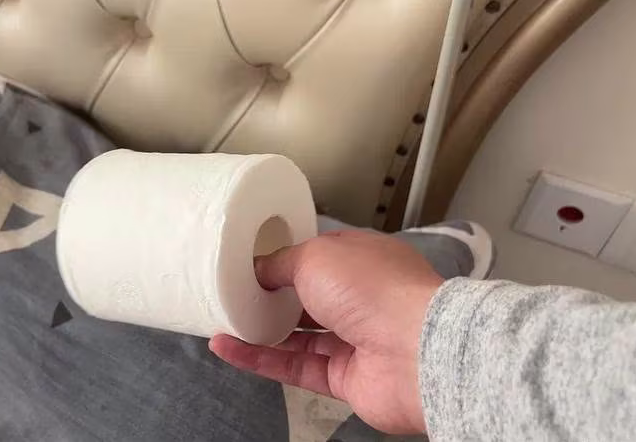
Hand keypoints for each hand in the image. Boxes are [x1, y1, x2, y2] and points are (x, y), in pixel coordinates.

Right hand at [209, 229, 443, 433]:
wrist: (415, 352)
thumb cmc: (374, 290)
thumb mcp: (316, 256)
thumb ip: (281, 262)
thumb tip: (259, 269)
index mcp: (364, 260)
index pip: (319, 256)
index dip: (285, 258)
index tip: (250, 262)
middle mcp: (363, 299)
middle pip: (308, 298)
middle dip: (271, 297)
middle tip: (231, 293)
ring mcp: (355, 341)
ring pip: (299, 336)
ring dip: (260, 330)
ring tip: (221, 321)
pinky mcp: (345, 379)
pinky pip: (296, 367)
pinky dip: (260, 360)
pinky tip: (227, 349)